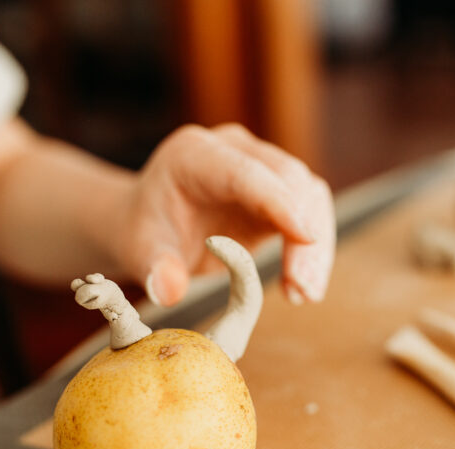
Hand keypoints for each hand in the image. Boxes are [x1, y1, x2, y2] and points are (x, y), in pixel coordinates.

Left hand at [111, 123, 335, 306]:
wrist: (151, 224)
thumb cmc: (145, 234)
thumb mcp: (139, 252)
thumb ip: (154, 269)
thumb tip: (169, 290)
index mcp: (193, 154)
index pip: (245, 172)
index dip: (279, 202)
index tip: (307, 237)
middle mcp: (233, 149)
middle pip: (289, 178)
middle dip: (304, 234)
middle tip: (304, 288)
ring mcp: (260, 164)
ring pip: (309, 194)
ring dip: (315, 246)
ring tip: (306, 294)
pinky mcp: (279, 188)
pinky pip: (311, 210)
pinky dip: (311, 250)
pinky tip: (300, 287)